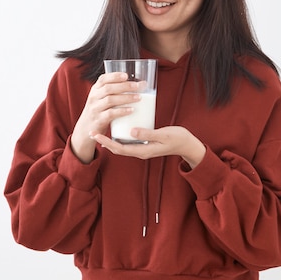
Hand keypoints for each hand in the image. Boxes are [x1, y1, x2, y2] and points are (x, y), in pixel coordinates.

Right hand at [70, 72, 144, 162]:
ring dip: (126, 98)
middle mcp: (94, 97)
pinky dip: (122, 111)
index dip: (114, 76)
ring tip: (138, 97)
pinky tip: (131, 110)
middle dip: (124, 86)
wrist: (86, 128)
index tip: (126, 75)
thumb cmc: (99, 111)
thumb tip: (140, 84)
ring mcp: (95, 108)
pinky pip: (111, 114)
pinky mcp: (99, 120)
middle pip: (108, 88)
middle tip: (137, 86)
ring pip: (110, 100)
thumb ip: (115, 92)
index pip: (103, 79)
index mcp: (95, 90)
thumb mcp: (102, 99)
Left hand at [90, 126, 205, 168]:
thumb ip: (148, 133)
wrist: (187, 144)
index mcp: (143, 151)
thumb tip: (131, 131)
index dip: (107, 142)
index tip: (96, 134)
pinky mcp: (144, 143)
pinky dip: (119, 136)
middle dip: (104, 141)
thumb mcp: (163, 134)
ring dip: (110, 139)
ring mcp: (142, 148)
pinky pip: (128, 142)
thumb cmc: (177, 138)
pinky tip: (116, 128)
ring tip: (100, 130)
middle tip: (93, 132)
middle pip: (117, 148)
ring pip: (122, 145)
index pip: (120, 148)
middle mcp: (140, 151)